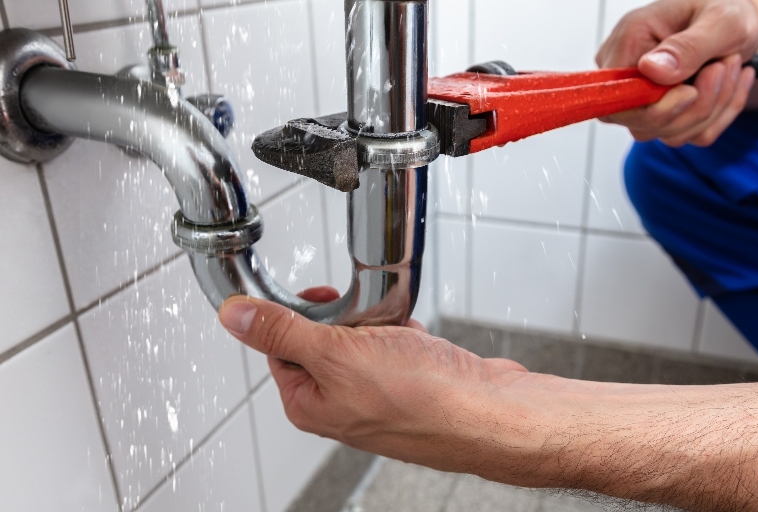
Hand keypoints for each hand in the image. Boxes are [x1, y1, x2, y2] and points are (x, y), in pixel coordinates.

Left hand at [218, 290, 757, 509]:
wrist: (491, 412)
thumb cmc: (422, 398)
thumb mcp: (336, 354)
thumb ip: (281, 331)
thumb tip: (233, 316)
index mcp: (309, 402)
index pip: (278, 346)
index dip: (295, 315)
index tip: (316, 299)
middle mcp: (340, 402)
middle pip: (321, 337)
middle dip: (344, 316)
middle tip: (365, 315)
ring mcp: (377, 392)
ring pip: (361, 336)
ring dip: (376, 321)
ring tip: (395, 328)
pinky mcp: (409, 381)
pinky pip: (394, 342)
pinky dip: (402, 331)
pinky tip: (416, 337)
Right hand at [596, 0, 757, 146]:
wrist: (739, 21)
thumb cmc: (726, 9)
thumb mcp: (721, 19)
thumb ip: (687, 46)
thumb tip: (651, 70)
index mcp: (628, 43)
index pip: (616, 100)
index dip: (653, 109)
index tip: (691, 90)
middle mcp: (627, 74)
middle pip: (641, 124)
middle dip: (694, 107)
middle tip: (725, 67)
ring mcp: (641, 98)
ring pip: (666, 133)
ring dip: (711, 109)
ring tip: (730, 67)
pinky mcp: (661, 112)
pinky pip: (685, 134)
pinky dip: (717, 116)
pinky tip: (728, 84)